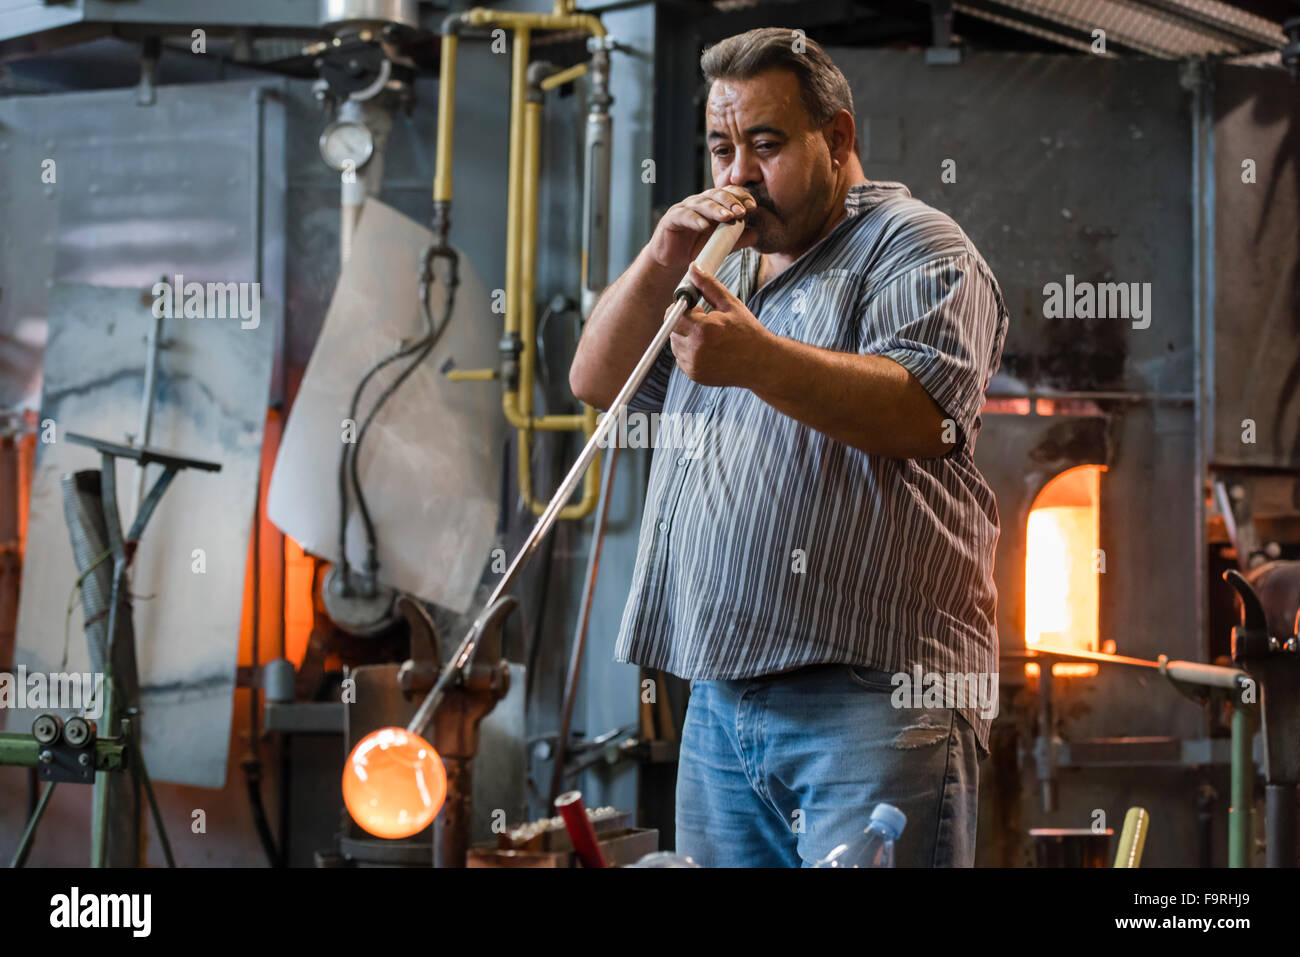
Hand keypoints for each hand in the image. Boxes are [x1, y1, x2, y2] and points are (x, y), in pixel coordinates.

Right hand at [648, 186, 757, 270]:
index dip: (741, 197)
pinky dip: (695, 220)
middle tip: (743, 211)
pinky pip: (684, 216)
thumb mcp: (720, 245)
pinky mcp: (671, 219)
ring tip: (728, 217)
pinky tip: (704, 226)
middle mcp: (699, 203)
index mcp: (713, 204)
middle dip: (731, 202)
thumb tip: (757, 234)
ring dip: (716, 209)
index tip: (753, 206)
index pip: (728, 193)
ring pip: (701, 203)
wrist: (672, 262)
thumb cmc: (696, 249)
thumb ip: (737, 239)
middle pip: (716, 195)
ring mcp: (684, 209)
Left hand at [670, 261, 775, 387]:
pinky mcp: (695, 375)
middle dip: (684, 321)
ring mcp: (694, 366)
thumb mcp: (730, 304)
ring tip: (709, 335)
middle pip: (672, 329)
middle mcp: (695, 350)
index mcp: (702, 330)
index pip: (672, 315)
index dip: (681, 308)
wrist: (762, 363)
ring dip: (686, 336)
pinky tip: (709, 348)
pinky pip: (681, 358)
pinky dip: (690, 351)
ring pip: (675, 344)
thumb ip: (708, 285)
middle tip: (706, 320)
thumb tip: (693, 268)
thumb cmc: (748, 332)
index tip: (696, 307)